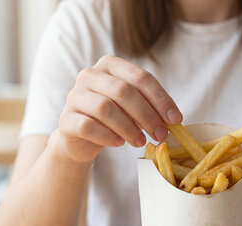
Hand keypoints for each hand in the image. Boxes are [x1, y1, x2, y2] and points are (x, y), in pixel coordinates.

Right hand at [56, 55, 181, 162]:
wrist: (81, 138)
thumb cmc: (113, 118)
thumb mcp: (133, 108)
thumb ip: (150, 108)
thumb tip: (173, 120)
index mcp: (110, 65)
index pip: (140, 77)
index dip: (160, 99)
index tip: (175, 119)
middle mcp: (89, 75)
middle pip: (123, 91)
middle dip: (147, 115)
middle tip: (161, 134)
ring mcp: (75, 96)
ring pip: (105, 108)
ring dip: (129, 128)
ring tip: (141, 142)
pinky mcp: (66, 119)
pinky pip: (88, 126)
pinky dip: (107, 136)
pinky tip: (119, 143)